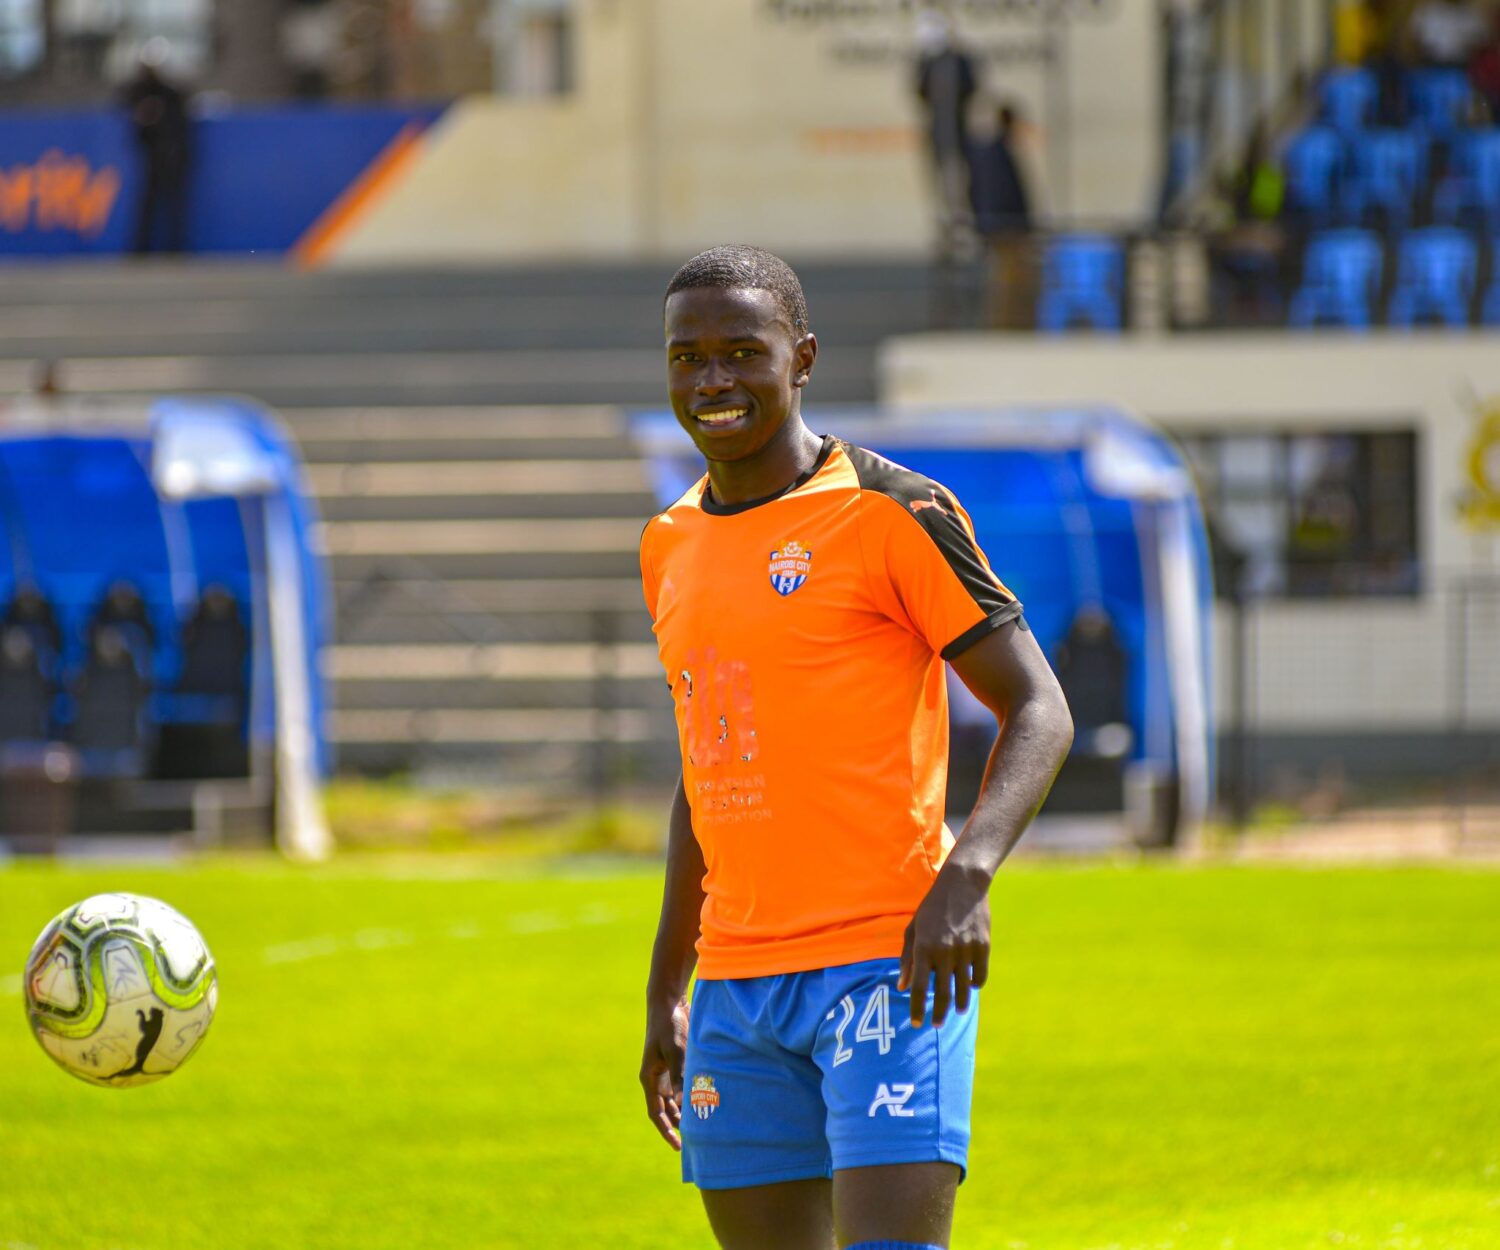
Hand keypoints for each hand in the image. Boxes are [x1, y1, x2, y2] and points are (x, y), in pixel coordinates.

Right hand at [639, 997, 690, 1150]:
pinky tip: (706, 1100)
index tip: (679, 1146)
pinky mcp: (677, 1062)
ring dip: (686, 1110)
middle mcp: (656, 1077)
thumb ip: (680, 1077)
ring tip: (703, 1123)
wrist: (670, 1002)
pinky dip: (692, 1093)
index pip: (656, 1113)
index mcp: (649, 1078)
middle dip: (678, 1124)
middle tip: (697, 1139)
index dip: (666, 1131)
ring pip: (676, 1099)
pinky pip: (684, 1085)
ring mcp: (666, 1070)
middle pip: (667, 1109)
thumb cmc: (669, 1026)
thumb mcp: (676, 1052)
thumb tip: (685, 1104)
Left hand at [897, 865, 990, 1028]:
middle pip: (943, 994)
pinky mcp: (983, 947)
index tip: (917, 1023)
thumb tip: (903, 986)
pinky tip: (970, 987)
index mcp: (924, 948)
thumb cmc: (932, 908)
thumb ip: (907, 958)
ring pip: (964, 989)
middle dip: (939, 1014)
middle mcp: (945, 953)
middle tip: (936, 1024)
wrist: (962, 884)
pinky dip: (974, 984)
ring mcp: (966, 951)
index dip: (917, 1009)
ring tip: (957, 1011)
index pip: (920, 988)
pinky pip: (979, 976)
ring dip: (960, 1005)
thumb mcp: (914, 929)